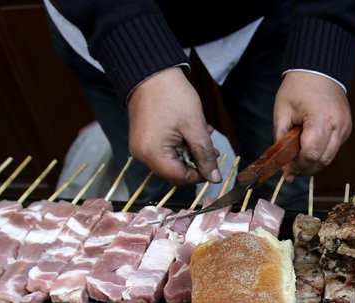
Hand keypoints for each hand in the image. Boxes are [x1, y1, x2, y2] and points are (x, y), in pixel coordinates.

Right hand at [127, 67, 221, 184]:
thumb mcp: (195, 126)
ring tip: (205, 136)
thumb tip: (214, 178)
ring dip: (190, 152)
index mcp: (153, 153)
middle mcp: (142, 155)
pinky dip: (179, 145)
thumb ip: (205, 154)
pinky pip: (163, 150)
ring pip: (171, 161)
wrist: (151, 71)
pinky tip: (192, 132)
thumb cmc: (172, 95)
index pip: (180, 178)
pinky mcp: (143, 139)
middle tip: (211, 149)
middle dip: (195, 162)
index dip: (199, 174)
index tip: (213, 163)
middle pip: (174, 172)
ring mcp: (141, 147)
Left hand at [273, 71, 351, 179]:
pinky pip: (333, 149)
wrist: (319, 70)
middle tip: (290, 169)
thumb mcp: (282, 113)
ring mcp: (345, 127)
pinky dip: (320, 153)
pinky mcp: (347, 128)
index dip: (297, 166)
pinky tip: (309, 146)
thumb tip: (285, 169)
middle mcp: (339, 125)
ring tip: (298, 158)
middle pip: (323, 160)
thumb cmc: (298, 88)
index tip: (286, 170)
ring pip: (329, 158)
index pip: (311, 154)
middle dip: (305, 168)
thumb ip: (281, 142)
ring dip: (313, 163)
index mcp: (322, 119)